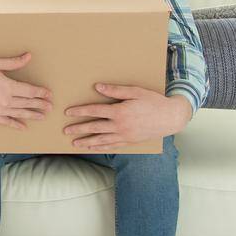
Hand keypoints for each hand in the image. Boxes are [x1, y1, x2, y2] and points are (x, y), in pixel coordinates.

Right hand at [0, 52, 52, 129]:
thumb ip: (13, 62)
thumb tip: (28, 56)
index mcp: (7, 86)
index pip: (29, 91)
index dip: (41, 92)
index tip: (49, 94)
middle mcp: (5, 100)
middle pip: (27, 103)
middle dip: (40, 104)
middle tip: (51, 106)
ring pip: (20, 114)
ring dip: (33, 115)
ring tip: (43, 116)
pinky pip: (7, 122)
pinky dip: (16, 125)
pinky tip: (24, 127)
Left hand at [62, 84, 192, 149]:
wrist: (170, 118)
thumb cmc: (153, 101)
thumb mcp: (135, 91)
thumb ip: (115, 90)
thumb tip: (97, 87)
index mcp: (120, 111)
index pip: (94, 111)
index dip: (80, 111)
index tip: (68, 112)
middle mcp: (120, 126)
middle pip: (94, 128)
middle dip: (78, 129)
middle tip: (65, 131)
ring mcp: (125, 136)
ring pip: (101, 140)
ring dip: (87, 142)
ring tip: (75, 143)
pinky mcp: (130, 141)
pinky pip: (112, 146)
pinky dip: (101, 148)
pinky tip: (93, 148)